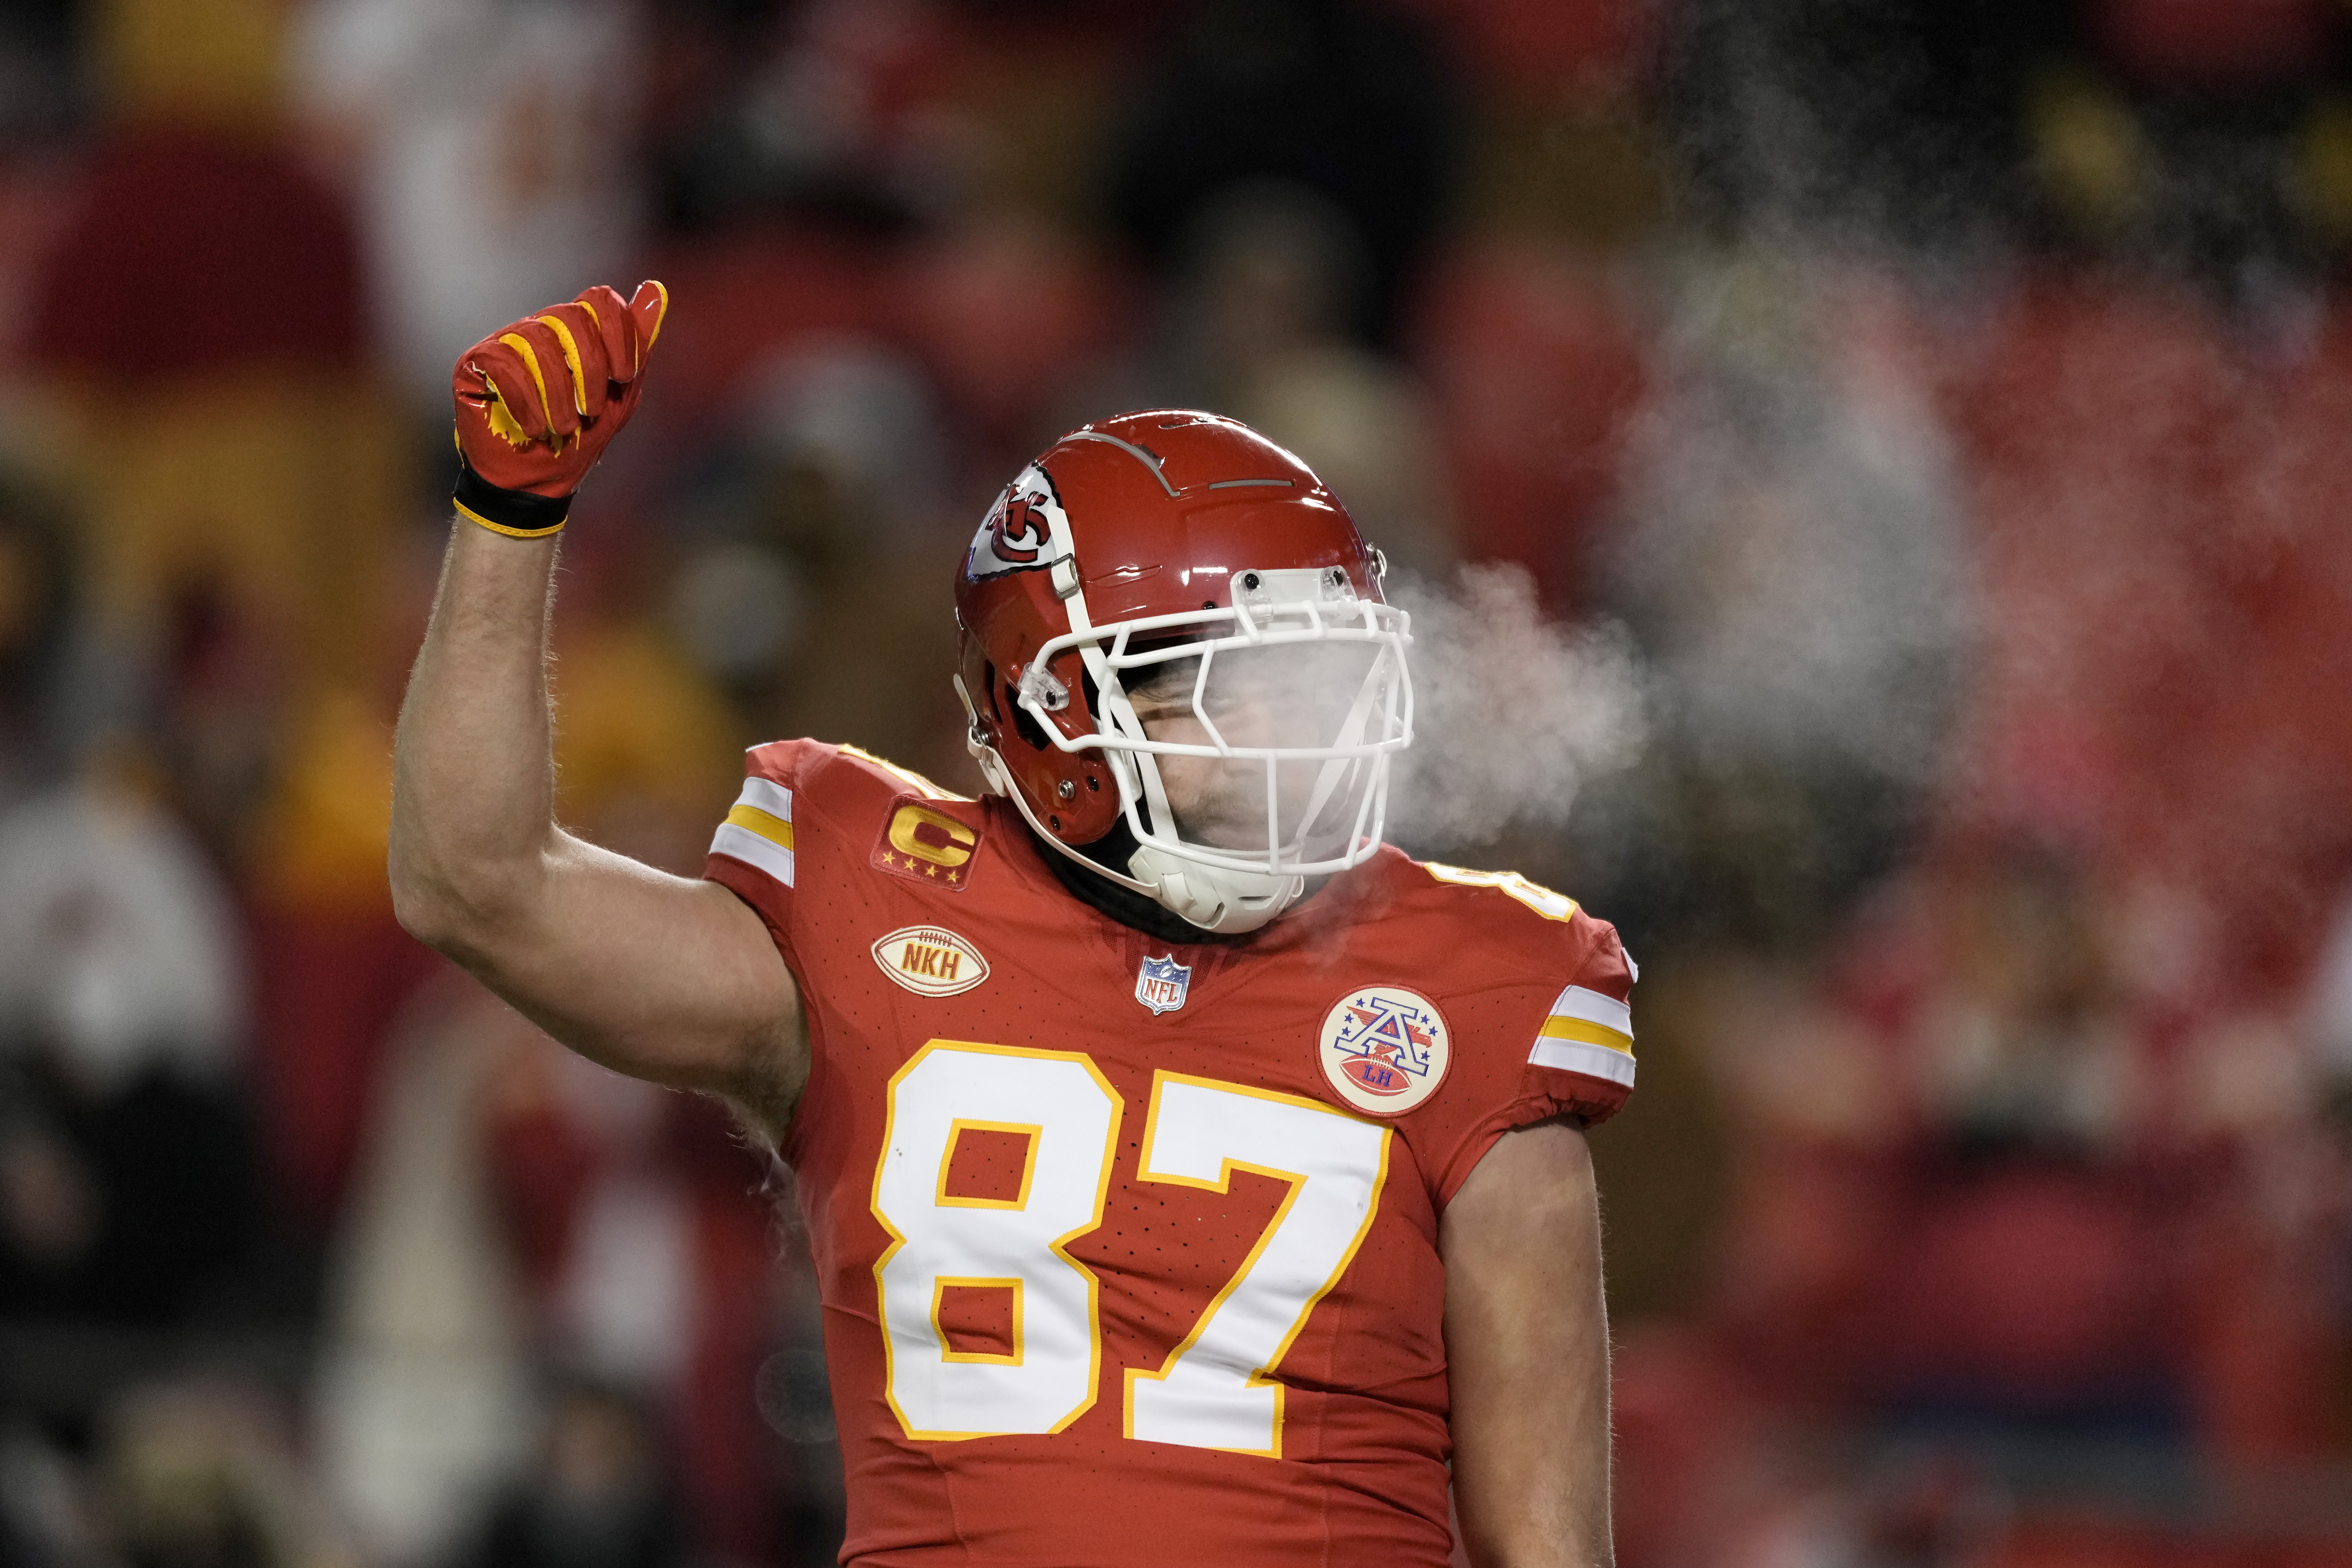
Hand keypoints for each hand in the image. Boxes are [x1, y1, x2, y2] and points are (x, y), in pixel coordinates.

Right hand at [450, 280, 667, 531]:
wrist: (538, 481)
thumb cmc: (580, 438)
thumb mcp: (621, 394)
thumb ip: (638, 344)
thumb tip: (656, 288)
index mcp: (576, 331)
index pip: (599, 300)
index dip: (619, 334)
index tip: (625, 377)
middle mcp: (540, 327)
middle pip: (570, 315)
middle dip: (590, 367)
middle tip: (591, 410)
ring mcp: (506, 342)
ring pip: (536, 339)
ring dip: (557, 393)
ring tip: (562, 427)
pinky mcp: (475, 362)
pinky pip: (502, 363)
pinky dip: (524, 400)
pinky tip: (535, 428)